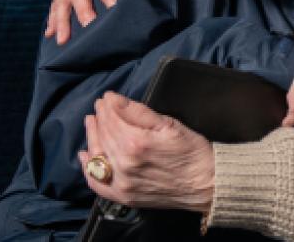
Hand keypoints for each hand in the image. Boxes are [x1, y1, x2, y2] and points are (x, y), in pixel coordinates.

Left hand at [79, 92, 214, 212]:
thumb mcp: (169, 124)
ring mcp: (122, 183)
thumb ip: (138, 112)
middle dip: (99, 118)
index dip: (107, 106)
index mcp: (135, 143)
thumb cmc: (192, 151)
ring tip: (92, 124)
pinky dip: (88, 169)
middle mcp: (124, 164)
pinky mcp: (124, 196)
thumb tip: (113, 99)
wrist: (206, 183)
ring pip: (97, 156)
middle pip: (103, 135)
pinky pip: (97, 184)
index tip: (106, 98)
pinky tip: (86, 155)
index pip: (112, 119)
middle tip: (99, 107)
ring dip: (92, 137)